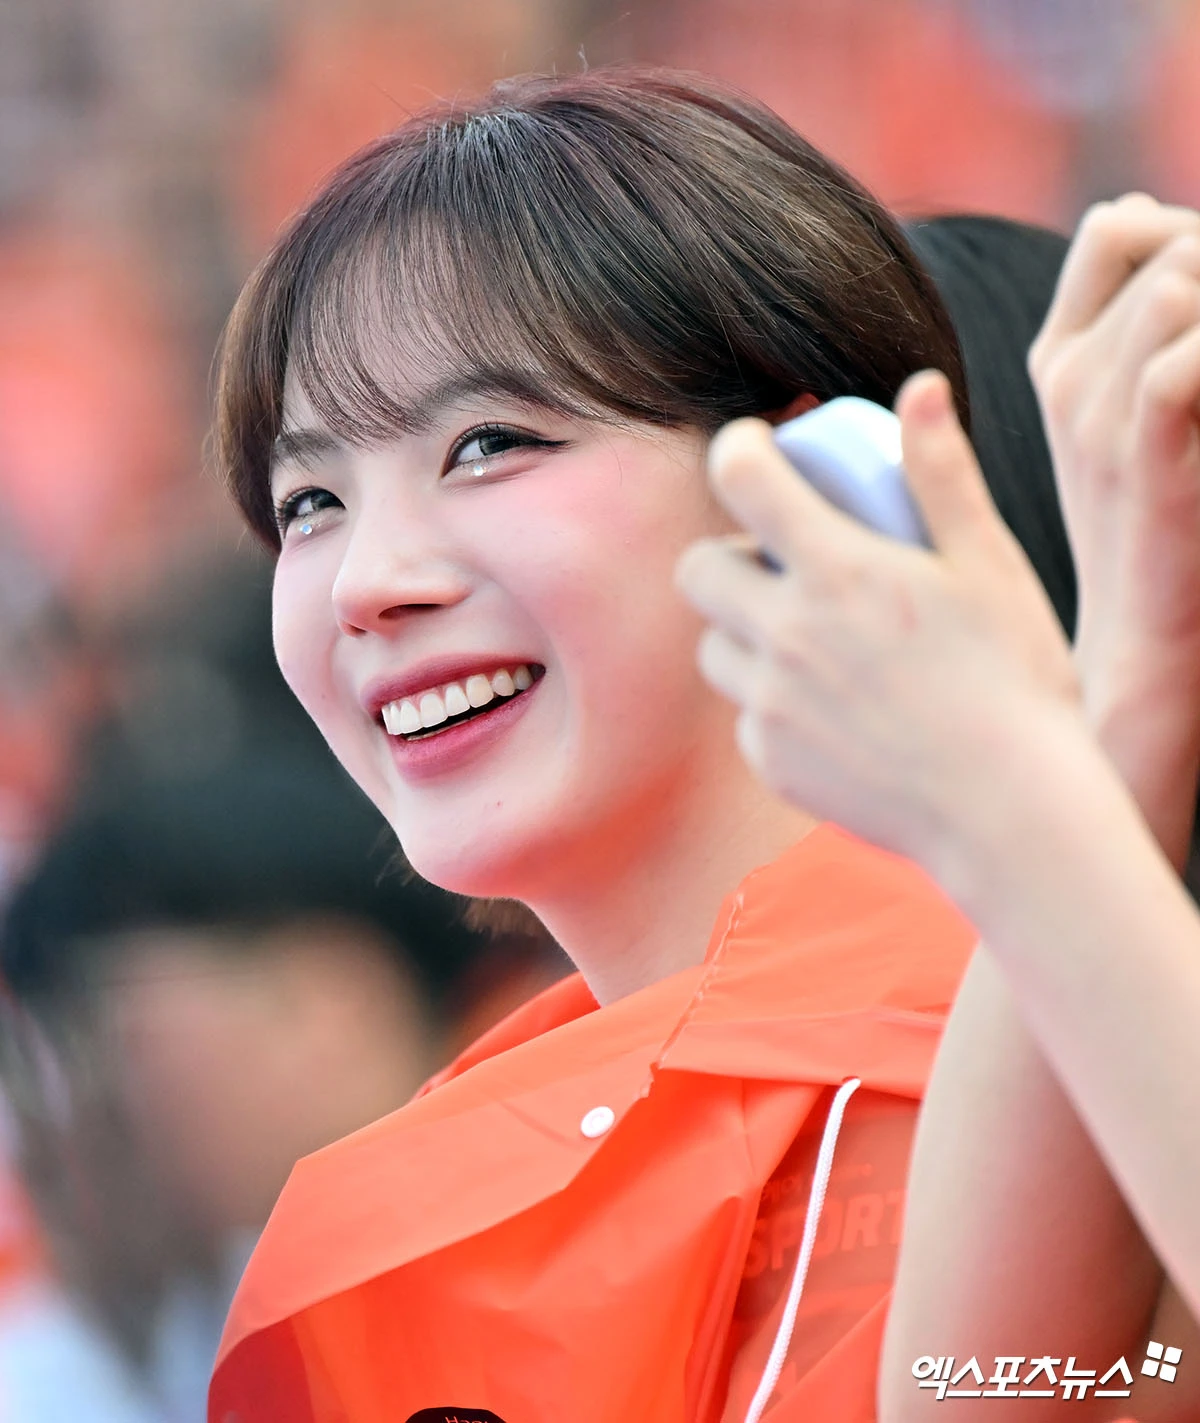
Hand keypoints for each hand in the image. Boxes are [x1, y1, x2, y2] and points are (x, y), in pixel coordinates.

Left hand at [676, 372, 1078, 864]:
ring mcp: (770, 704)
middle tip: (783, 569)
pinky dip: (771, 705)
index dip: (739, 450)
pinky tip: (831, 712)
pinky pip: (745, 716)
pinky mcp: (771, 761)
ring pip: (713, 647)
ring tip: (807, 642)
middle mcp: (787, 635)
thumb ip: (942, 475)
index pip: (741, 479)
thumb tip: (916, 388)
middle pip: (698, 569)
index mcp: (837, 571)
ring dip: (744, 632)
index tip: (757, 453)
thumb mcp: (990, 566)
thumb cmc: (1016, 682)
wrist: (1011, 815)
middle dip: (729, 556)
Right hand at [1030, 194, 1199, 725]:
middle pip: (1164, 245)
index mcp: (1061, 364)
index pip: (1115, 228)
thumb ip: (1154, 343)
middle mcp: (1068, 380)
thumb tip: (1187, 262)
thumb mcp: (1143, 425)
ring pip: (1179, 281)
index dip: (1188, 227)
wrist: (1147, 641)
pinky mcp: (1140, 460)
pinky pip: (1181, 361)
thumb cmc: (1169, 533)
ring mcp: (1095, 419)